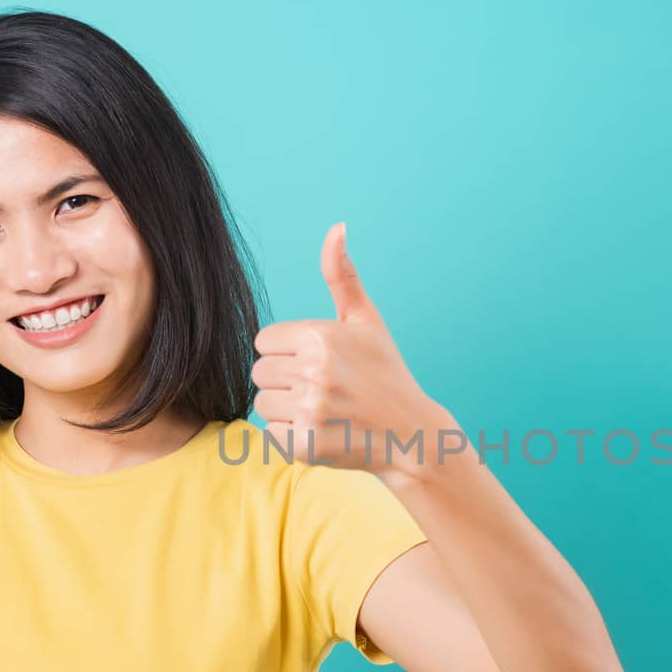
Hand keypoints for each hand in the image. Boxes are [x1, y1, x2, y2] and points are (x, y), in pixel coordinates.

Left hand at [251, 222, 439, 474]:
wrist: (411, 433)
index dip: (288, 351)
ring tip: (321, 409)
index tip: (318, 361)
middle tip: (322, 388)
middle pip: (260, 371)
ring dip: (285, 409)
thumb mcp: (366, 321)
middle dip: (285, 379)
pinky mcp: (306, 445)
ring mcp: (310, 410)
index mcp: (321, 337)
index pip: (265, 340)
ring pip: (263, 403)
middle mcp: (314, 372)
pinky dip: (291, 436)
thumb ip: (342, 276)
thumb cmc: (384, 373)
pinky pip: (271, 434)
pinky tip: (321, 431)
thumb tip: (336, 227)